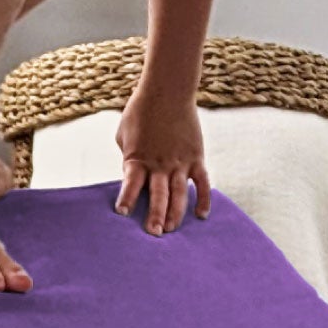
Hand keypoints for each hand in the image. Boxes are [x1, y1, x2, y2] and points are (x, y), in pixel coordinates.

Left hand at [114, 91, 211, 233]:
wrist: (167, 92)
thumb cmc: (140, 112)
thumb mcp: (124, 135)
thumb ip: (128, 158)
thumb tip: (131, 174)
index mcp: (138, 158)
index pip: (130, 184)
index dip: (126, 199)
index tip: (123, 214)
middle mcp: (159, 164)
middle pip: (158, 196)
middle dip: (155, 217)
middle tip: (154, 234)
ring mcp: (179, 163)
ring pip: (179, 194)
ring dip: (175, 214)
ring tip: (171, 230)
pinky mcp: (195, 158)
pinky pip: (202, 183)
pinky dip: (204, 199)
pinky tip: (202, 215)